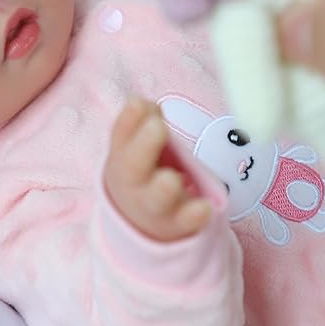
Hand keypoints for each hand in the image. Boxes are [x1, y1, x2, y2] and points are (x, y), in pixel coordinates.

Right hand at [104, 98, 210, 241]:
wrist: (137, 220)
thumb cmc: (142, 170)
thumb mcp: (136, 146)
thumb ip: (144, 122)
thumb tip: (147, 105)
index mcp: (122, 155)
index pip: (120, 135)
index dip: (128, 119)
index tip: (137, 102)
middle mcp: (134, 180)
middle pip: (133, 165)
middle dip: (144, 145)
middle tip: (158, 127)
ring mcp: (154, 204)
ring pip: (156, 199)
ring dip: (164, 188)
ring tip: (171, 178)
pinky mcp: (177, 223)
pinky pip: (185, 221)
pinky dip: (194, 216)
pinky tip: (204, 207)